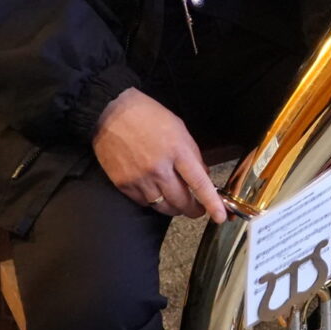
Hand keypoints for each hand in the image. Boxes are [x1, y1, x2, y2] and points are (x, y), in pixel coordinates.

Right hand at [94, 88, 227, 219]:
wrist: (110, 113)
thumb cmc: (148, 116)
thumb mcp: (179, 128)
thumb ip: (192, 153)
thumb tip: (202, 175)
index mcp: (177, 150)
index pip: (199, 183)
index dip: (212, 203)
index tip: (220, 216)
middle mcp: (159, 168)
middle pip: (181, 201)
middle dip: (193, 210)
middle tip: (197, 210)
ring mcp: (140, 178)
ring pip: (163, 207)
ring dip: (173, 208)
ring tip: (177, 203)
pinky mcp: (124, 184)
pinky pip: (144, 203)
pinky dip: (153, 202)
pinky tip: (155, 193)